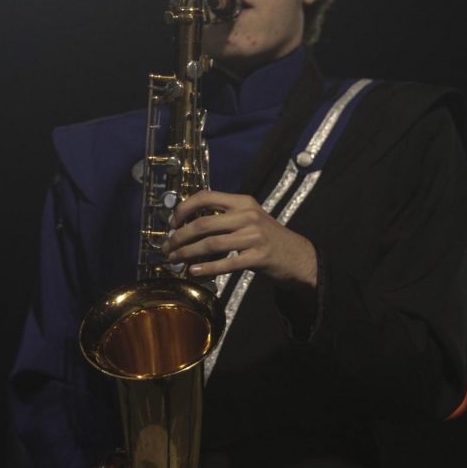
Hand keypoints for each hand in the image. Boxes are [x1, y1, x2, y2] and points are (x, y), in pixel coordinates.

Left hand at [161, 189, 316, 287]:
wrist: (298, 256)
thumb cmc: (267, 238)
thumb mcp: (248, 218)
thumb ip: (224, 217)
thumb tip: (187, 225)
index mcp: (242, 201)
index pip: (206, 196)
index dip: (184, 208)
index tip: (172, 222)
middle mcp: (248, 215)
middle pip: (203, 223)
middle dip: (180, 236)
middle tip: (168, 247)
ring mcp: (254, 236)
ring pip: (211, 243)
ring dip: (188, 253)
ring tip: (175, 260)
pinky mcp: (258, 257)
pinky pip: (226, 262)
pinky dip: (207, 267)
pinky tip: (193, 271)